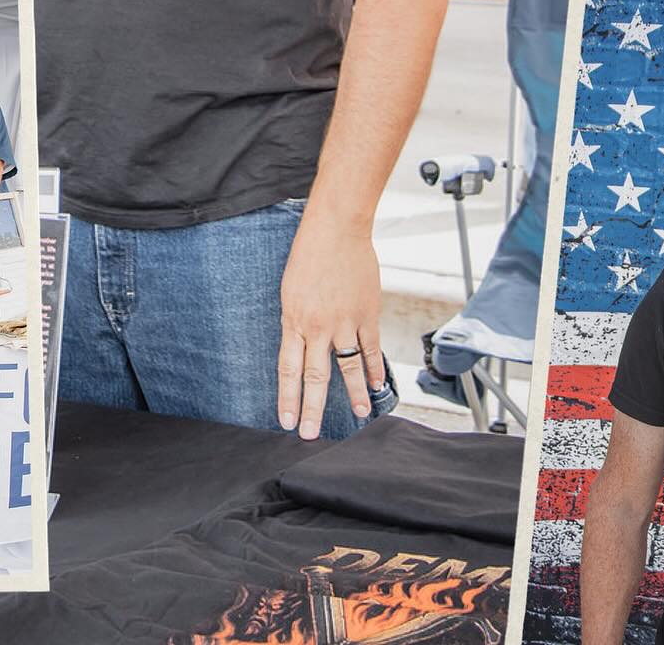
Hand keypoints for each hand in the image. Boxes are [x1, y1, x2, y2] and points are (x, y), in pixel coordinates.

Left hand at [277, 212, 383, 438]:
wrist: (336, 230)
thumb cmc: (309, 254)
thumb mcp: (291, 289)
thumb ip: (298, 320)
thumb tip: (302, 343)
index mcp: (294, 320)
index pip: (289, 368)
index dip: (288, 397)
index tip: (286, 420)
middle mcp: (317, 327)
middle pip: (315, 376)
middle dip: (312, 409)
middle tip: (310, 434)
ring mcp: (344, 321)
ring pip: (348, 367)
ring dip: (354, 393)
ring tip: (360, 414)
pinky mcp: (366, 314)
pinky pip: (371, 348)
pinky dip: (375, 368)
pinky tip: (377, 384)